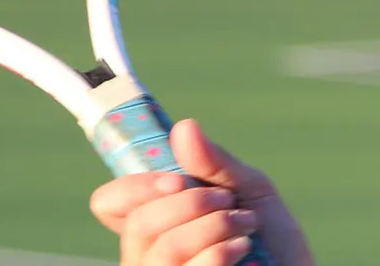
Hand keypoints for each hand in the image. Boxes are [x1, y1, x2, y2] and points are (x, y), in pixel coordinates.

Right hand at [89, 119, 314, 265]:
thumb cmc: (270, 237)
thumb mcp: (249, 190)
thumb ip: (215, 164)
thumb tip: (184, 127)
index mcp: (152, 223)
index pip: (108, 204)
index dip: (134, 188)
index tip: (177, 180)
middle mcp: (146, 256)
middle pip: (139, 223)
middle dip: (192, 202)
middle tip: (228, 202)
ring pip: (165, 247)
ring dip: (215, 225)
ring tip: (245, 224)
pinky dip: (223, 251)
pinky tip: (244, 249)